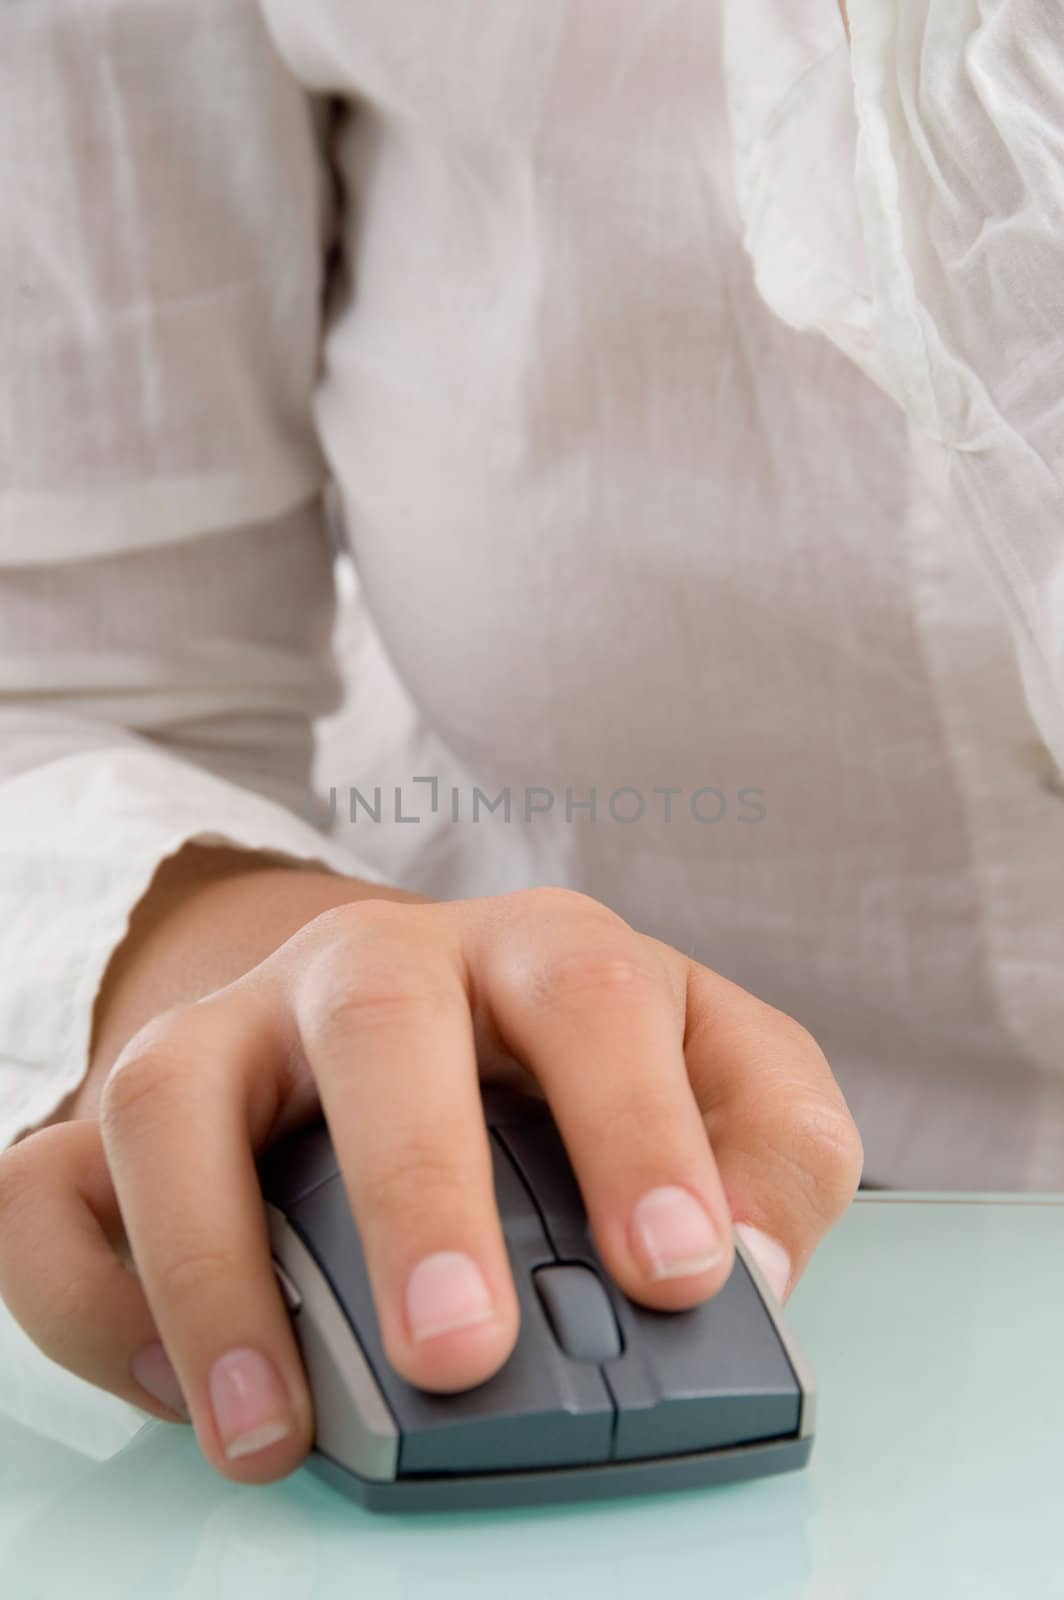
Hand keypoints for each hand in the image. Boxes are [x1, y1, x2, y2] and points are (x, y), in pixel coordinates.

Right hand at [0, 888, 860, 1483]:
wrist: (399, 1023)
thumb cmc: (566, 1068)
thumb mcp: (711, 1076)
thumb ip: (773, 1152)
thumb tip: (752, 1268)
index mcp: (535, 954)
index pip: (592, 994)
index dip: (636, 1125)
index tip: (675, 1274)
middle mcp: (374, 970)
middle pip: (378, 1024)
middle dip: (414, 1183)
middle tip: (456, 1351)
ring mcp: (237, 1032)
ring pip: (170, 1089)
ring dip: (212, 1264)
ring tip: (275, 1427)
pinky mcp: (129, 1112)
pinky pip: (51, 1184)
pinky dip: (97, 1294)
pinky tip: (187, 1390)